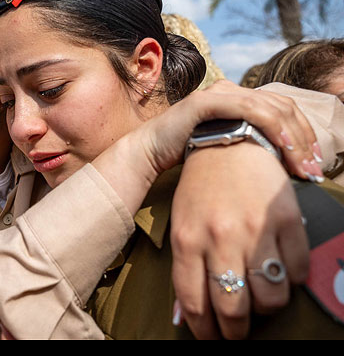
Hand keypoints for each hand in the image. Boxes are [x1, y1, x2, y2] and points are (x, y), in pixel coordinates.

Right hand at [140, 79, 323, 181]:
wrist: (148, 153)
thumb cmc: (185, 156)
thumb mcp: (226, 149)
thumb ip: (251, 146)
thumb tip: (285, 166)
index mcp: (237, 99)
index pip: (283, 110)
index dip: (305, 135)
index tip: (315, 164)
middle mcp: (230, 90)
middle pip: (283, 106)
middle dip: (305, 140)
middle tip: (316, 169)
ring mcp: (218, 93)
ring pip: (271, 107)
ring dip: (294, 138)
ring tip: (304, 165)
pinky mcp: (206, 101)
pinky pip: (249, 108)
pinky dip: (272, 126)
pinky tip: (285, 147)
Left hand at [170, 142, 308, 338]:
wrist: (228, 144)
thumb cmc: (200, 190)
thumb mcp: (181, 226)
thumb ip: (185, 269)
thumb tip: (185, 317)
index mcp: (187, 240)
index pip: (195, 303)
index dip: (205, 331)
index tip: (213, 339)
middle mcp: (220, 238)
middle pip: (234, 308)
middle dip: (237, 330)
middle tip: (239, 330)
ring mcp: (256, 230)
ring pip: (271, 297)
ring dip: (267, 308)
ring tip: (261, 300)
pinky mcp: (286, 220)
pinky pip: (298, 271)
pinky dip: (293, 281)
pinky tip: (282, 272)